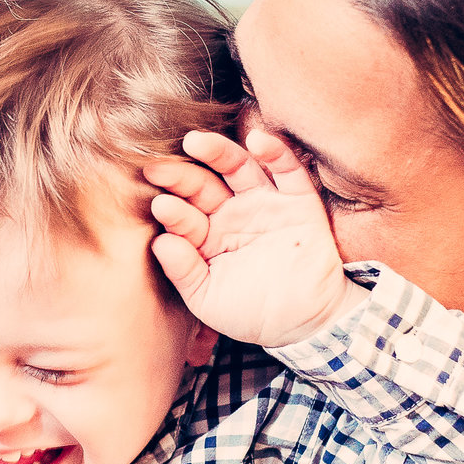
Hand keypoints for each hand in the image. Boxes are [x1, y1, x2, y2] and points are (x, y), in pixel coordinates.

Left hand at [144, 129, 353, 348]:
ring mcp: (265, 204)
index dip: (173, 210)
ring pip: (238, 167)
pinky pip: (288, 170)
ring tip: (194, 142)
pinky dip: (275, 152)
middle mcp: (233, 215)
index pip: (185, 216)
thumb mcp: (208, 299)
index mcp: (208, 236)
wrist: (306, 324)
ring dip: (217, 151)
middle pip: (204, 185)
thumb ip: (184, 272)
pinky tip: (256, 140)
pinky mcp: (299, 201)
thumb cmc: (252, 313)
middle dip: (181, 176)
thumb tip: (159, 243)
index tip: (160, 205)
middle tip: (157, 167)